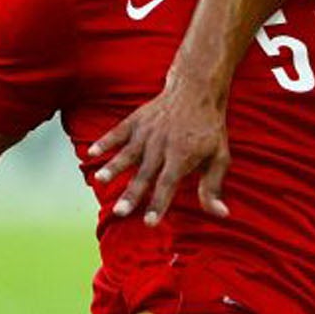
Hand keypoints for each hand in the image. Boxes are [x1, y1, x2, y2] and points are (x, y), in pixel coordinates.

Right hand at [85, 69, 231, 223]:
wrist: (197, 90)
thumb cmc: (209, 129)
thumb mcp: (219, 157)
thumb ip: (213, 187)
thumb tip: (222, 215)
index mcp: (182, 155)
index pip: (168, 184)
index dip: (158, 204)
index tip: (148, 222)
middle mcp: (162, 145)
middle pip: (145, 174)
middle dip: (132, 194)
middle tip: (119, 212)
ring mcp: (147, 131)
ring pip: (128, 153)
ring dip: (114, 167)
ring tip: (100, 180)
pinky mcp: (137, 120)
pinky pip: (119, 131)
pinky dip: (106, 142)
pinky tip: (92, 153)